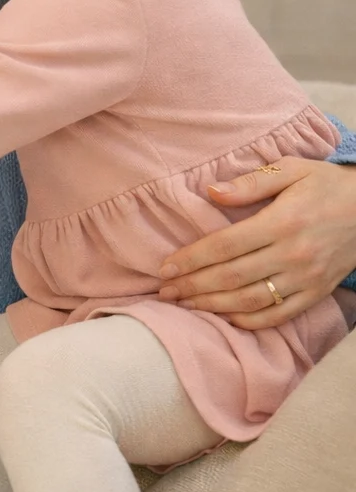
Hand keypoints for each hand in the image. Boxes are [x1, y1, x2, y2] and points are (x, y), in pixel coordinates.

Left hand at [158, 158, 355, 328]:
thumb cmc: (326, 186)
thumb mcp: (292, 169)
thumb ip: (251, 182)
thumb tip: (211, 192)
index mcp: (282, 222)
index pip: (225, 246)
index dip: (191, 259)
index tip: (165, 268)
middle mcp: (293, 255)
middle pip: (232, 277)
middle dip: (193, 287)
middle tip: (165, 292)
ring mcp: (306, 278)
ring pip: (251, 301)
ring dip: (214, 306)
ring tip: (185, 305)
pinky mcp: (317, 293)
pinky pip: (279, 315)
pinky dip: (250, 321)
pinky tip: (224, 318)